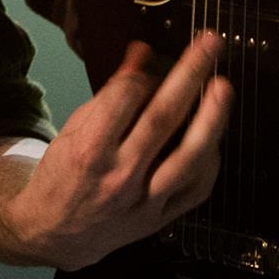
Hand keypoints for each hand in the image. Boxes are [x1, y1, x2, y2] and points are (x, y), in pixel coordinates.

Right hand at [1, 33, 229, 270]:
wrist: (55, 231)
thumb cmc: (64, 175)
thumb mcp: (74, 129)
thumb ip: (110, 94)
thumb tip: (140, 54)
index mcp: (90, 150)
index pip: (125, 98)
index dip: (142, 70)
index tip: (151, 54)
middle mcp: (119, 176)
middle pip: (163, 118)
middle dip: (189, 75)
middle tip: (208, 46)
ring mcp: (143, 200)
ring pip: (188, 156)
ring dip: (211, 118)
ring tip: (223, 88)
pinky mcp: (159, 219)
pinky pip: (196, 189)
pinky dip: (210, 161)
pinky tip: (214, 138)